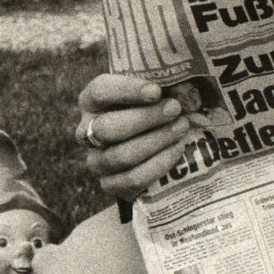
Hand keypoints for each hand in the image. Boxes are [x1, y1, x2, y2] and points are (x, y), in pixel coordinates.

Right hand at [75, 74, 194, 201]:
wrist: (149, 151)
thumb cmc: (150, 111)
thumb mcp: (154, 95)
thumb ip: (165, 88)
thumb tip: (186, 90)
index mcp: (92, 102)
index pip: (99, 91)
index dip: (126, 90)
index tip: (156, 91)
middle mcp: (87, 131)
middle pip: (108, 128)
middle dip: (145, 118)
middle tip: (175, 109)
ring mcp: (96, 161)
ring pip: (121, 155)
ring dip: (156, 140)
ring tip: (182, 128)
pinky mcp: (110, 185)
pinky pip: (132, 179)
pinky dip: (158, 164)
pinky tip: (177, 149)